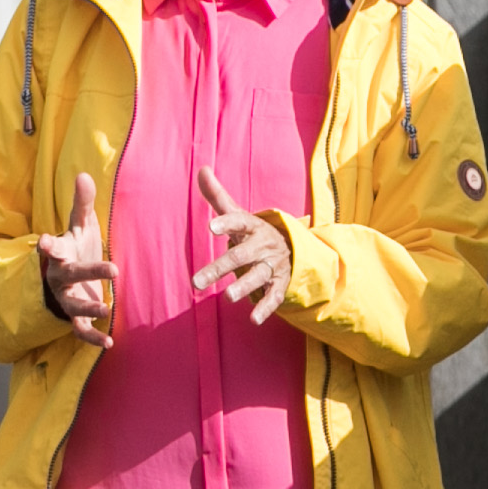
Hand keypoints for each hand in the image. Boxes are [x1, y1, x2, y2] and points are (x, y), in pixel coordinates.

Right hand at [34, 166, 115, 348]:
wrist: (62, 279)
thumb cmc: (74, 248)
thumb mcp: (78, 226)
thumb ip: (81, 204)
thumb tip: (83, 174)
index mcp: (60, 253)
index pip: (53, 247)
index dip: (48, 246)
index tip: (44, 243)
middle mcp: (59, 277)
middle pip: (70, 274)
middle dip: (90, 270)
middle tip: (113, 268)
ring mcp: (66, 298)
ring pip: (74, 305)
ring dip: (89, 308)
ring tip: (107, 311)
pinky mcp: (75, 316)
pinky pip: (80, 330)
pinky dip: (93, 337)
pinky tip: (110, 342)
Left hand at [189, 162, 291, 323]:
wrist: (291, 247)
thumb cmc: (253, 232)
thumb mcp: (238, 214)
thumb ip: (217, 196)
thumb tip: (202, 168)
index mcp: (252, 226)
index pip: (239, 222)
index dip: (226, 224)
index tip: (211, 227)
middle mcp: (264, 245)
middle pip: (241, 256)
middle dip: (220, 268)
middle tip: (196, 282)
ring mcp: (273, 265)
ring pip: (258, 276)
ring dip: (244, 286)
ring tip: (228, 297)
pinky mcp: (279, 284)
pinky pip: (274, 296)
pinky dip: (266, 308)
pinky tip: (254, 319)